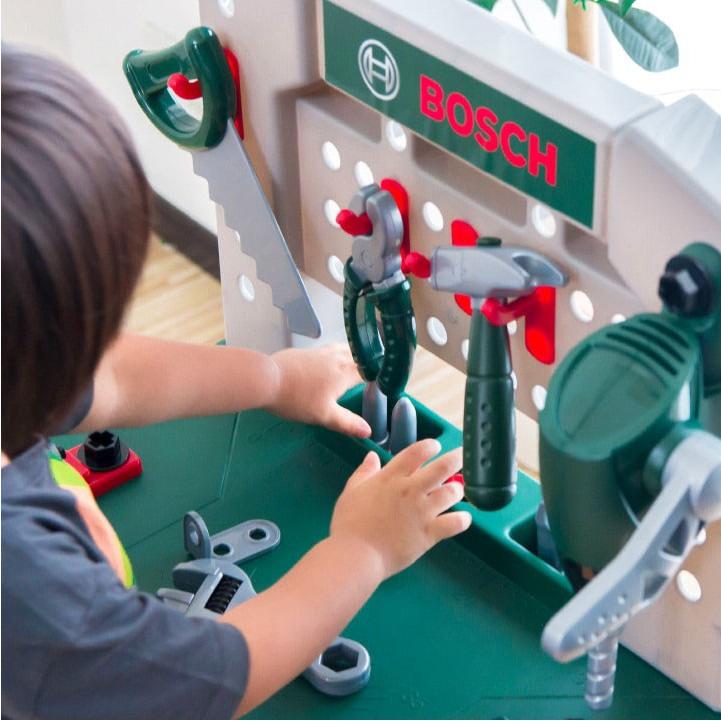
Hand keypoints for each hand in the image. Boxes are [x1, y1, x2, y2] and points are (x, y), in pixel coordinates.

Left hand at [266, 344, 370, 436]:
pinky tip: (328, 360)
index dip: (378, 374)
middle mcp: (335, 358)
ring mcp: (319, 352)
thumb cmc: (297, 399)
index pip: (367, 370)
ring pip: (342, 349)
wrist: (266, 379)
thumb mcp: (324, 416)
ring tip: (355, 359)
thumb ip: (347, 423)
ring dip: (351, 354)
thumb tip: (368, 431)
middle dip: (366, 362)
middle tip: (373, 368)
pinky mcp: (304, 352)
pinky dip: (334, 353)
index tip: (385, 379)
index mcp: (343, 373)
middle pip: (357, 356)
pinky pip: (327, 350)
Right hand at [330, 439, 471, 580]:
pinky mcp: (429, 533)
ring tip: (458, 489)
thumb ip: (364, 472)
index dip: (430, 446)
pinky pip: (454, 523)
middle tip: (463, 456)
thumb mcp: (352, 491)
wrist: (356, 554)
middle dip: (457, 459)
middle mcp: (410, 490)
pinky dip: (462, 520)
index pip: (417, 452)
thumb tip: (372, 456)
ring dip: (458, 489)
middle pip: (442, 467)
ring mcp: (422, 512)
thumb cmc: (349, 523)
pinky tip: (464, 518)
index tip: (436, 446)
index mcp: (391, 477)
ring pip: (451, 493)